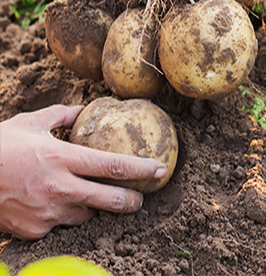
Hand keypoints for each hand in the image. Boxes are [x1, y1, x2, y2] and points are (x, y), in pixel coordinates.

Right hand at [0, 105, 166, 238]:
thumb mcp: (31, 122)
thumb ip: (61, 115)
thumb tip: (82, 108)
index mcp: (62, 158)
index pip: (112, 166)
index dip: (141, 169)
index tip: (160, 169)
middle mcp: (59, 188)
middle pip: (108, 199)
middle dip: (132, 201)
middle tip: (143, 198)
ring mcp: (46, 212)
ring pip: (85, 214)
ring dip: (94, 207)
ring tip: (96, 198)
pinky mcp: (34, 231)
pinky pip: (60, 225)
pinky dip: (64, 215)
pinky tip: (58, 204)